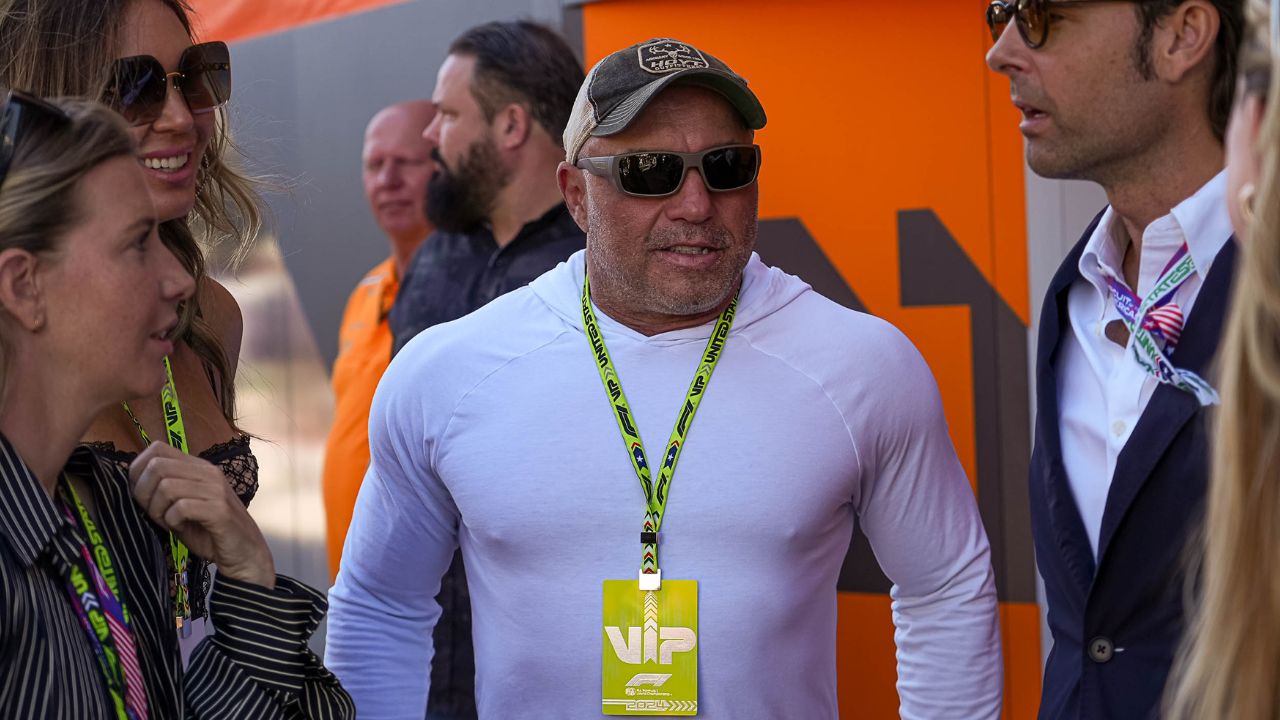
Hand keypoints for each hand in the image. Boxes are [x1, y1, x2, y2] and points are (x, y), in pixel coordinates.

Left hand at [128, 442, 275, 588]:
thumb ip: (163, 490)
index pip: (157, 448)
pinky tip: (180, 528)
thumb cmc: (208, 531)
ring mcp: (215, 489)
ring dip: (158, 509)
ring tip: (167, 522)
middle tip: (153, 513)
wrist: (244, 553)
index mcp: (198, 467)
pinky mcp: (219, 510)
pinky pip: (181, 507)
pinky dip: (172, 521)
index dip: (138, 470)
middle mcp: (208, 472)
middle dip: (143, 493)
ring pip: (166, 486)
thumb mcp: (182, 505)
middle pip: (157, 466)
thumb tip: (130, 481)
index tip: (141, 494)